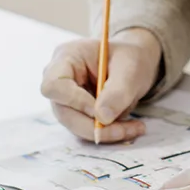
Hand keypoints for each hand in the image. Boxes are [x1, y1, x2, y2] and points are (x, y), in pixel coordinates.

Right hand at [40, 28, 161, 142]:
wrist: (134, 65)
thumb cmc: (129, 59)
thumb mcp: (131, 69)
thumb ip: (118, 91)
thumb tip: (103, 118)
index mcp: (67, 57)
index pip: (54, 85)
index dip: (75, 102)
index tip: (102, 112)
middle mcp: (59, 79)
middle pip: (64, 112)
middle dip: (94, 126)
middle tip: (125, 130)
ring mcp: (65, 98)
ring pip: (76, 126)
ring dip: (105, 132)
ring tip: (135, 127)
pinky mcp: (76, 113)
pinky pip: (86, 129)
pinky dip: (108, 133)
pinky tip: (129, 128)